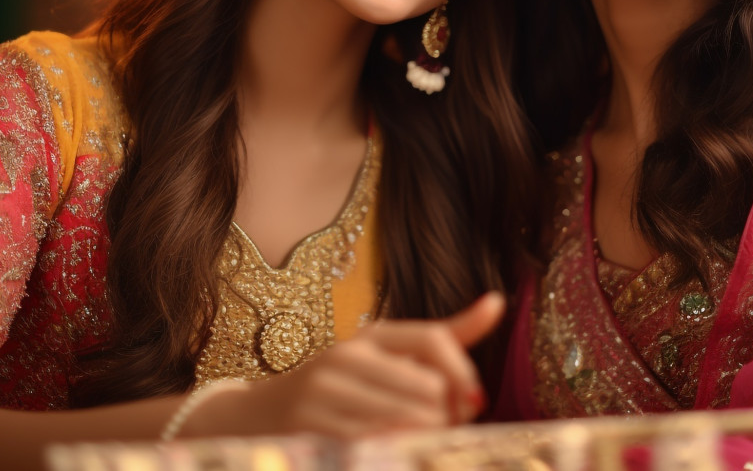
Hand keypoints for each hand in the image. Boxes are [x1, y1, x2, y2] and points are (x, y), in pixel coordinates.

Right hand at [206, 292, 504, 438]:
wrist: (254, 417)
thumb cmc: (340, 388)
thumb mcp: (388, 356)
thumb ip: (445, 336)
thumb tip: (498, 301)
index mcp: (371, 336)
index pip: (435, 339)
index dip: (464, 375)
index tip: (472, 403)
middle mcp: (347, 357)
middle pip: (431, 389)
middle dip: (446, 419)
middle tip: (438, 430)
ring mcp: (326, 394)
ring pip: (410, 422)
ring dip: (424, 441)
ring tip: (415, 443)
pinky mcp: (311, 429)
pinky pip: (378, 445)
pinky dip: (396, 452)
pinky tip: (391, 452)